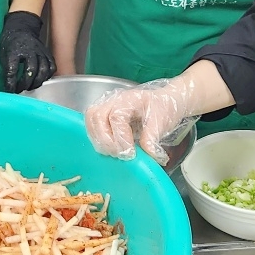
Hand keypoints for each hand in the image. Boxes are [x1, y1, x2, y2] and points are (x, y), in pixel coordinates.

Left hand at [0, 11, 55, 92]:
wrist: (21, 29)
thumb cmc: (10, 44)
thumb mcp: (3, 55)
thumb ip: (7, 70)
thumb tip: (9, 87)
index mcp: (14, 51)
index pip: (12, 70)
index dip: (11, 83)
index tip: (10, 90)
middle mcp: (29, 51)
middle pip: (31, 71)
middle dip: (26, 84)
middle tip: (21, 90)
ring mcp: (40, 51)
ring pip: (43, 70)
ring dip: (37, 82)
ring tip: (31, 87)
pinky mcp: (47, 53)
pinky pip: (52, 67)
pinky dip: (47, 76)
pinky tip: (41, 80)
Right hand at [85, 78, 200, 163]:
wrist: (164, 102)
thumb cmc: (163, 108)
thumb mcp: (163, 121)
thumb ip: (153, 138)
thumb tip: (147, 154)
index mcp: (130, 99)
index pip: (116, 116)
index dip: (120, 137)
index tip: (130, 154)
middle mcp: (114, 100)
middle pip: (97, 116)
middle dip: (106, 140)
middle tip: (121, 155)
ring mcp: (106, 106)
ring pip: (91, 120)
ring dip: (99, 141)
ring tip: (116, 153)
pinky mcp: (103, 115)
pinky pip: (92, 125)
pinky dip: (98, 139)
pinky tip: (111, 149)